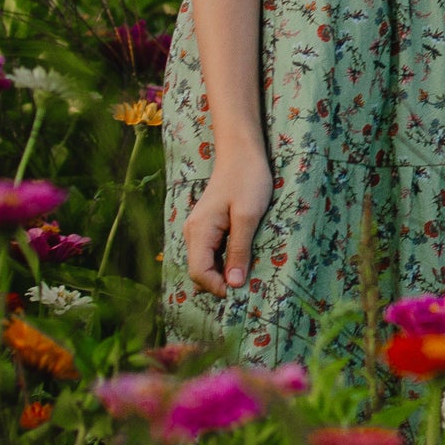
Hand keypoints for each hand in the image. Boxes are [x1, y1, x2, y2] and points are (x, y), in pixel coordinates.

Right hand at [184, 143, 273, 296]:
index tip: (242, 292)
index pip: (198, 272)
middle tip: (249, 287)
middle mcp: (194, 233)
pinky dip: (226, 261)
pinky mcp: (210, 226)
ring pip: (207, 263)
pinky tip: (244, 260)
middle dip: (221, 283)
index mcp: (200, 231)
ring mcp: (201, 229)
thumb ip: (239, 250)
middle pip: (200, 270)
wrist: (242, 152)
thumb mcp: (248, 216)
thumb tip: (233, 284)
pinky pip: (213, 252)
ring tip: (249, 276)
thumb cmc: (247, 179)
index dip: (217, 287)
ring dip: (225, 273)